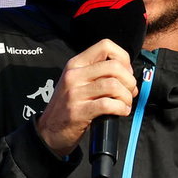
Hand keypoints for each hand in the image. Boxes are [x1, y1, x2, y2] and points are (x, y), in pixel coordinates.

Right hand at [35, 39, 137, 156]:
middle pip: (114, 66)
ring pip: (114, 85)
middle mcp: (74, 76)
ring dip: (126, 96)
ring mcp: (75, 93)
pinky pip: (108, 104)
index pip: (105, 46)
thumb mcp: (76, 82)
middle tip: (129, 92)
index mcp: (75, 64)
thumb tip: (127, 74)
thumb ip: (97, 73)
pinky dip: (121, 108)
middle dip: (129, 80)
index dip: (123, 58)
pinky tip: (121, 112)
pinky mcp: (78, 111)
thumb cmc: (67, 107)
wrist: (48, 131)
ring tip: (125, 104)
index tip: (125, 73)